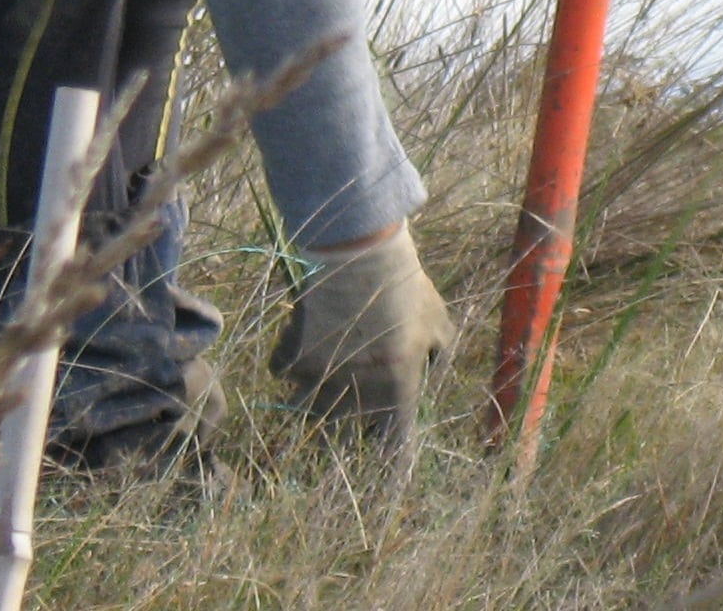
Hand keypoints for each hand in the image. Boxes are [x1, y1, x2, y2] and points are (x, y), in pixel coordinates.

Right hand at [269, 222, 456, 443]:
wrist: (362, 258)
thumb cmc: (408, 291)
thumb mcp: (440, 324)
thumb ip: (438, 360)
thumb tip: (431, 377)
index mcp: (396, 395)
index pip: (395, 449)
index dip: (391, 461)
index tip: (385, 465)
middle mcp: (354, 399)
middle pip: (340, 438)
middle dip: (343, 427)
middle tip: (345, 405)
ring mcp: (318, 381)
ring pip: (305, 410)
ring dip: (310, 399)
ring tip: (315, 379)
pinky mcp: (291, 358)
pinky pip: (282, 374)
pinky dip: (288, 364)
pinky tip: (298, 345)